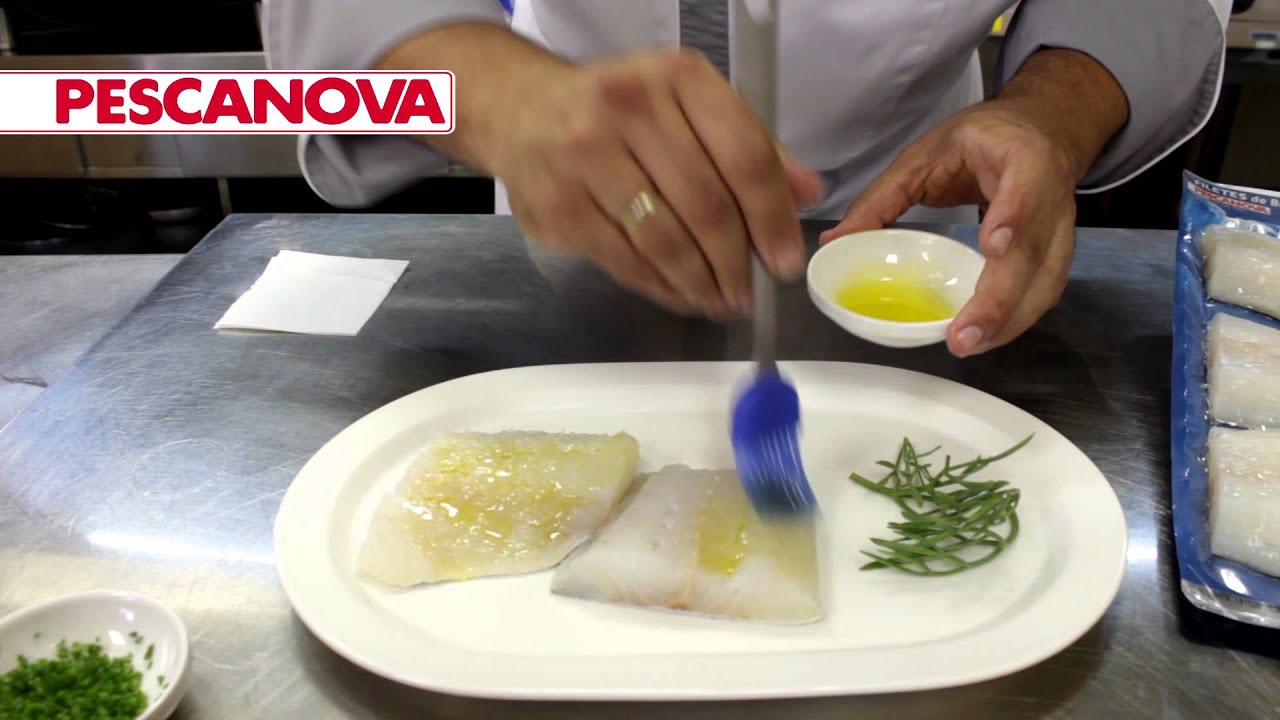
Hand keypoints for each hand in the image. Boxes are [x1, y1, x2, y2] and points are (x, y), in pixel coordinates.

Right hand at [488, 49, 822, 317]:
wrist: (519, 109)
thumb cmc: (617, 110)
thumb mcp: (686, 105)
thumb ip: (748, 146)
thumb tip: (807, 193)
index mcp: (677, 79)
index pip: (744, 155)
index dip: (772, 217)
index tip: (784, 261)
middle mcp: (630, 108)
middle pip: (707, 206)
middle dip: (736, 263)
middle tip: (749, 293)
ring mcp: (586, 156)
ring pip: (665, 240)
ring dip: (701, 283)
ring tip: (719, 300)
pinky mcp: (559, 205)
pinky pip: (625, 260)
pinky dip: (660, 287)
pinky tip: (680, 294)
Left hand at [821, 102, 1078, 356]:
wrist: (1042, 129)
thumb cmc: (984, 138)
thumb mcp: (927, 153)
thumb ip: (883, 196)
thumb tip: (836, 240)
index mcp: (1021, 156)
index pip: (1026, 186)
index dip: (1014, 216)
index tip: (993, 247)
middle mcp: (1051, 194)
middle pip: (1034, 252)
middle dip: (1000, 300)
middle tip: (964, 336)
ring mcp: (1061, 227)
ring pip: (1046, 282)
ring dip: (1010, 320)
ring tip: (970, 344)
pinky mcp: (1058, 252)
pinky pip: (1044, 291)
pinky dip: (1017, 318)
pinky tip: (987, 336)